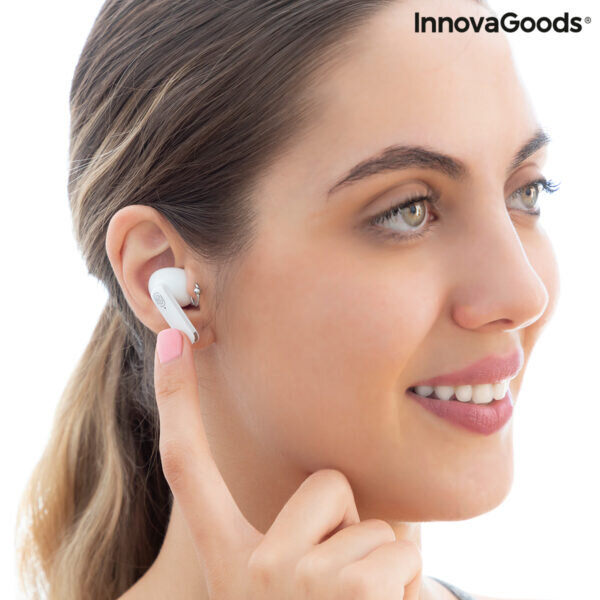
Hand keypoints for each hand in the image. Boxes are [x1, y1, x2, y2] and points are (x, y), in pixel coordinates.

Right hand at [154, 327, 422, 598]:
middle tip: (346, 597)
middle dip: (358, 532)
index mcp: (231, 560)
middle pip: (334, 488)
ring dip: (393, 575)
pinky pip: (415, 567)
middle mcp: (254, 570)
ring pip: (387, 532)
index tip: (170, 340)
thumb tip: (353, 493)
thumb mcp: (292, 591)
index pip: (189, 466)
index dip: (175, 400)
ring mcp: (302, 588)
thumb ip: (312, 534)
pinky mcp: (355, 599)